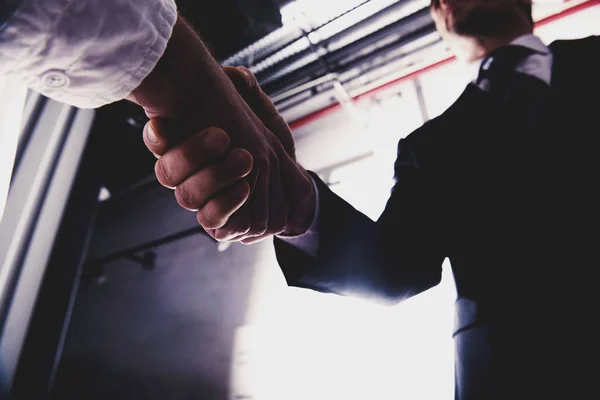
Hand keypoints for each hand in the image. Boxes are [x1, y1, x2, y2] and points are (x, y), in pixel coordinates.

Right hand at [127, 16, 312, 242]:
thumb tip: (235, 75)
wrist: (291, 184)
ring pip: (186, 196)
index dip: (157, 135)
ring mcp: (203, 200)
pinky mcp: (219, 221)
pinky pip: (211, 220)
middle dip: (192, 153)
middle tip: (223, 136)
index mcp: (188, 145)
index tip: (163, 123)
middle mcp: (189, 175)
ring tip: (245, 158)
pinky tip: (244, 187)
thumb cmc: (269, 147)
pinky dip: (227, 203)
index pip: (158, 140)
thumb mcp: (262, 114)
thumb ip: (247, 93)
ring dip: (215, 176)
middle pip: (167, 172)